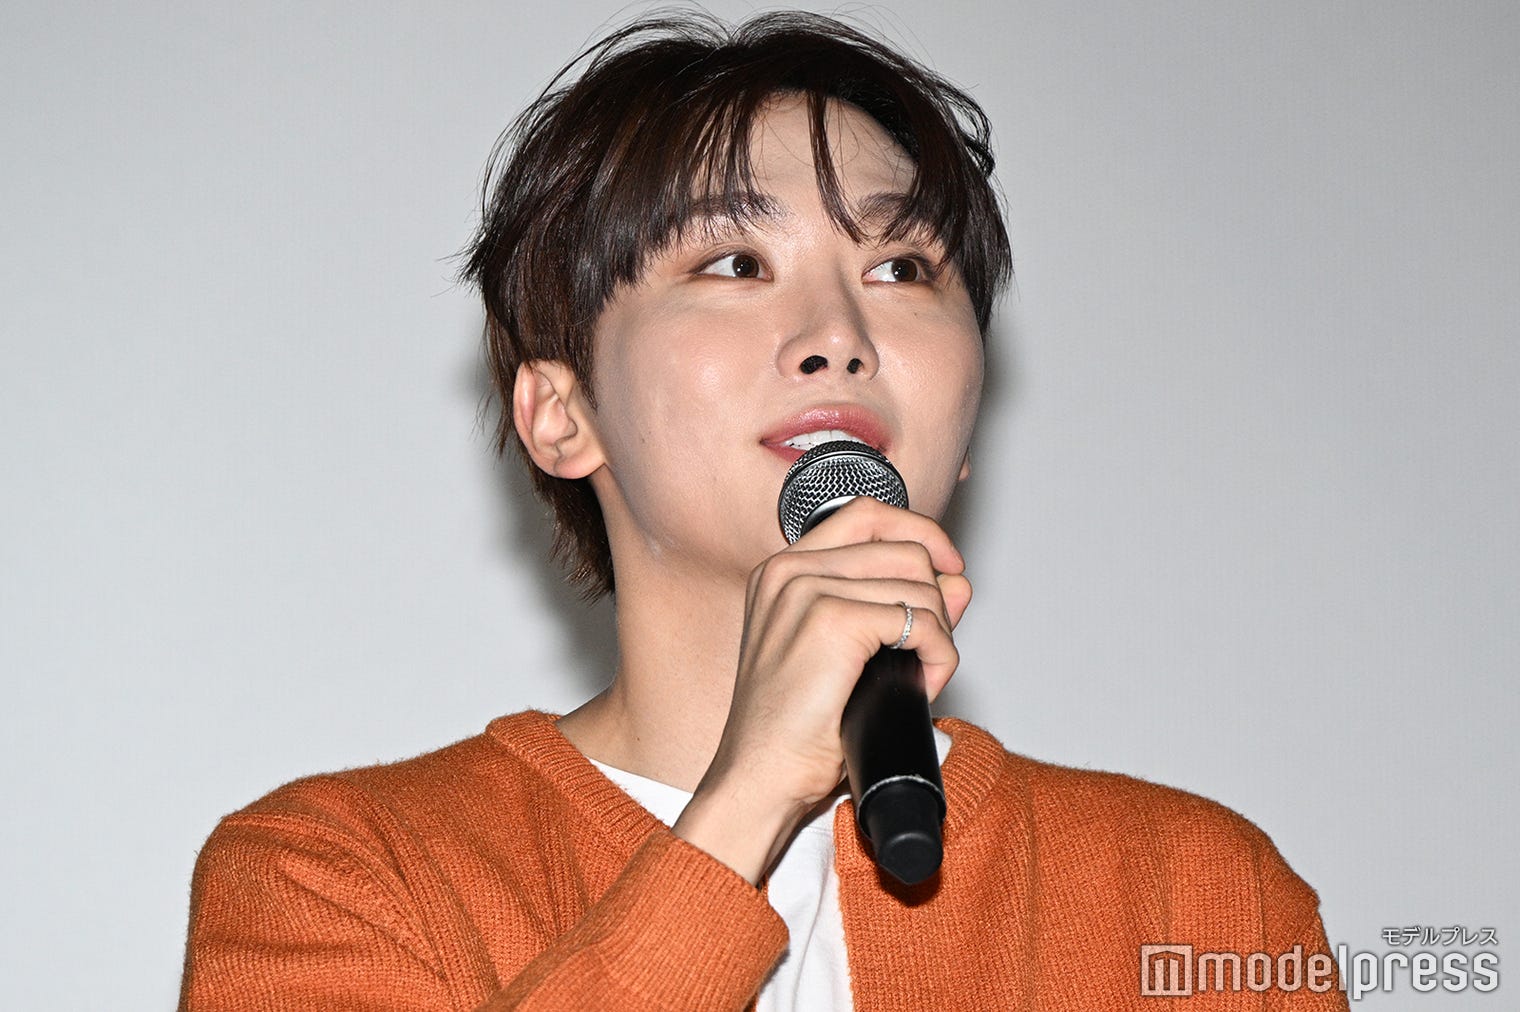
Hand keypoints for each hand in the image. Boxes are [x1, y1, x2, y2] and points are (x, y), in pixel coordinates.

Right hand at [671, 496, 971, 882]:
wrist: (760, 778)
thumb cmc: (793, 730)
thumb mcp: (846, 655)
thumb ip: (895, 607)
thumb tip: (958, 581)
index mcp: (781, 572)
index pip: (866, 515)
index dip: (919, 534)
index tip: (946, 570)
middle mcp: (789, 572)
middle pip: (902, 547)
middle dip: (937, 597)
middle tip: (931, 648)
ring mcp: (808, 592)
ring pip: (918, 584)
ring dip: (941, 633)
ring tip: (923, 675)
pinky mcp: (832, 622)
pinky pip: (919, 620)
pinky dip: (940, 654)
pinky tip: (924, 685)